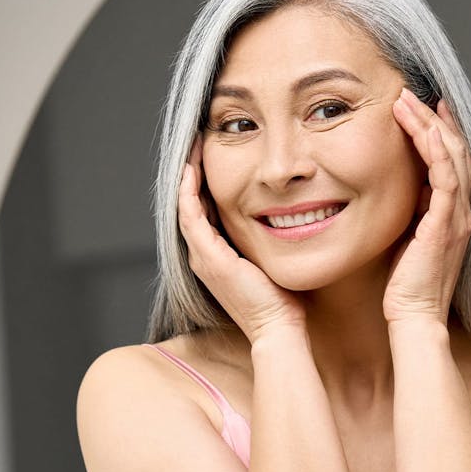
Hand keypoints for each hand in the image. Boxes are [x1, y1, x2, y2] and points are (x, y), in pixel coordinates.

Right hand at [178, 141, 305, 341]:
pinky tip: (192, 170)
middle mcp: (203, 256)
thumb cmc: (281, 300)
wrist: (277, 328)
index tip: (210, 157)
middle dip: (192, 174)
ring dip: (186, 176)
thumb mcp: (269, 260)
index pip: (202, 212)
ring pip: (185, 207)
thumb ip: (266, 240)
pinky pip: (191, 216)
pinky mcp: (210, 258)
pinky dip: (189, 192)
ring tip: (192, 148)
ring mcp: (203, 257)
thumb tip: (285, 217)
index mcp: (215, 257)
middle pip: (189, 206)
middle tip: (197, 144)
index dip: (202, 184)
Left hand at [384, 90, 470, 326]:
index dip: (442, 132)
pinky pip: (446, 178)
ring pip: (452, 157)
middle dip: (434, 119)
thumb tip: (399, 191)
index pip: (452, 163)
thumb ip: (411, 213)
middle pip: (456, 152)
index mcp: (453, 215)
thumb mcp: (407, 239)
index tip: (427, 107)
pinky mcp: (445, 224)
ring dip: (430, 125)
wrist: (414, 316)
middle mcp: (461, 212)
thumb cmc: (405, 285)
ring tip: (407, 101)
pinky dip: (436, 150)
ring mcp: (457, 217)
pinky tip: (424, 130)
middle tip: (413, 93)